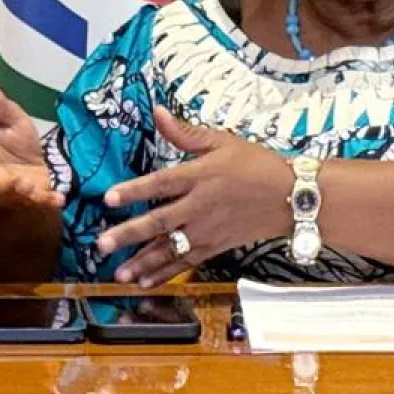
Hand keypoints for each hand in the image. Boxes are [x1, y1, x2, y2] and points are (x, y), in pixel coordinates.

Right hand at [0, 73, 62, 210]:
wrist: (40, 169)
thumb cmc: (15, 142)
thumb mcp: (9, 117)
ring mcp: (7, 189)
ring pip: (2, 192)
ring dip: (11, 188)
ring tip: (21, 183)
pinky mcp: (31, 200)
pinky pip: (38, 202)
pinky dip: (47, 201)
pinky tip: (58, 197)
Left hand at [96, 106, 292, 285]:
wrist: (291, 197)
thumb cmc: (256, 165)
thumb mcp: (222, 141)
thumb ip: (185, 132)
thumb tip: (157, 112)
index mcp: (200, 176)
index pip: (160, 184)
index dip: (134, 191)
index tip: (109, 199)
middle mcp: (200, 206)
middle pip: (159, 222)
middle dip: (128, 234)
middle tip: (102, 244)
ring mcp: (207, 230)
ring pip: (169, 249)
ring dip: (142, 262)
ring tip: (118, 272)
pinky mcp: (215, 247)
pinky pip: (185, 262)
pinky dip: (165, 273)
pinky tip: (145, 281)